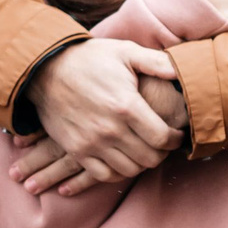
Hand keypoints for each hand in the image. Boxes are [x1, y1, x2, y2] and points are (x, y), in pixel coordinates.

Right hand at [23, 39, 181, 181]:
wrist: (46, 69)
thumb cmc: (90, 59)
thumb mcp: (125, 52)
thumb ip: (156, 62)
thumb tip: (181, 70)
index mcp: (127, 106)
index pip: (162, 138)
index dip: (175, 140)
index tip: (176, 134)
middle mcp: (110, 129)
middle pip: (149, 158)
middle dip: (161, 153)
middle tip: (162, 144)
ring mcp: (92, 143)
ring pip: (129, 169)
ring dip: (141, 163)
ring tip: (144, 151)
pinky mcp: (76, 150)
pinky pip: (104, 175)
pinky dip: (117, 172)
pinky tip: (122, 160)